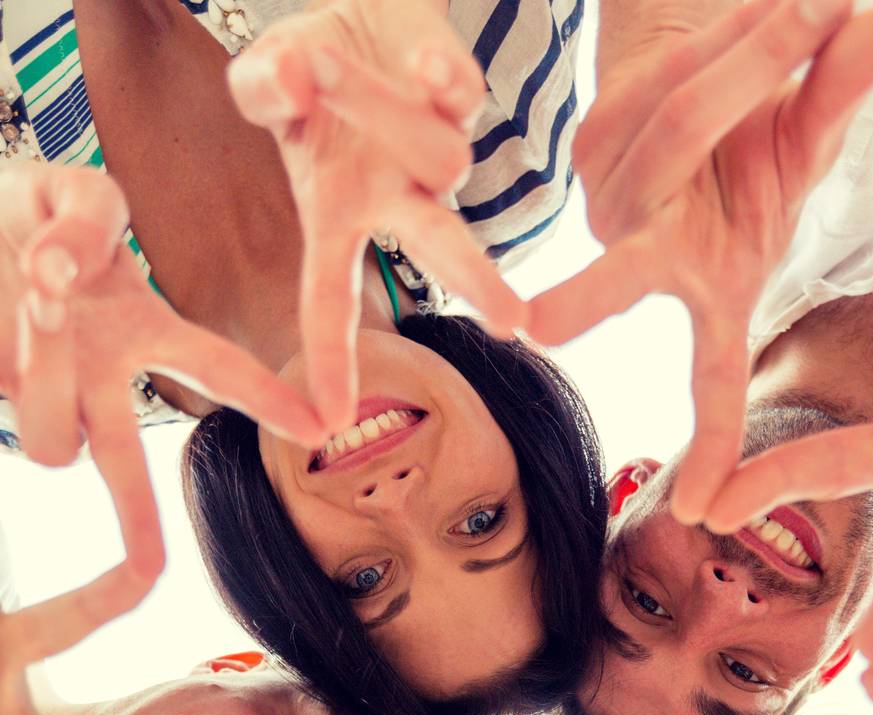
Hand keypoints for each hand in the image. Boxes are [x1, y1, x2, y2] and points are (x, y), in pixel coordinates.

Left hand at [0, 163, 322, 574]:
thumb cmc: (32, 208)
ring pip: (49, 442)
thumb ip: (88, 218)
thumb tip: (61, 276)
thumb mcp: (73, 188)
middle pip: (122, 461)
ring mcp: (38, 390)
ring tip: (36, 285)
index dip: (268, 399)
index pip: (216, 370)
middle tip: (149, 571)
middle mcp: (96, 376)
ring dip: (43, 371)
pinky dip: (7, 350)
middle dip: (137, 516)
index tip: (319, 430)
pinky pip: (2, 401)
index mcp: (140, 329)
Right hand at [228, 0, 525, 431]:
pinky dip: (433, 71)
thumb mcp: (265, 77)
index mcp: (338, 217)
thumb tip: (290, 83)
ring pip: (435, 153)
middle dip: (475, 278)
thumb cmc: (305, 66)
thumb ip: (263, 87)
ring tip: (320, 62)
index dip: (330, 356)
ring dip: (370, 104)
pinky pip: (457, 93)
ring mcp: (440, 152)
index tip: (332, 419)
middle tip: (512, 322)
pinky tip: (417, 59)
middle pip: (444, 248)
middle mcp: (399, 199)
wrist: (360, 7)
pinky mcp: (467, 99)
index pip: (329, 298)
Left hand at [530, 0, 872, 519]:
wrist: (713, 79)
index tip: (701, 512)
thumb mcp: (811, 137)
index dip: (715, 443)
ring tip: (828, 6)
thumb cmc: (765, 139)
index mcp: (713, 291)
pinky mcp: (592, 147)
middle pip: (636, 264)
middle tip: (534, 330)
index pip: (714, 380)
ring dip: (755, 54)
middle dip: (591, 295)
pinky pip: (658, 85)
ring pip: (677, 126)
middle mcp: (657, 259)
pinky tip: (786, 8)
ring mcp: (615, 204)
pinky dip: (722, 38)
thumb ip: (842, 94)